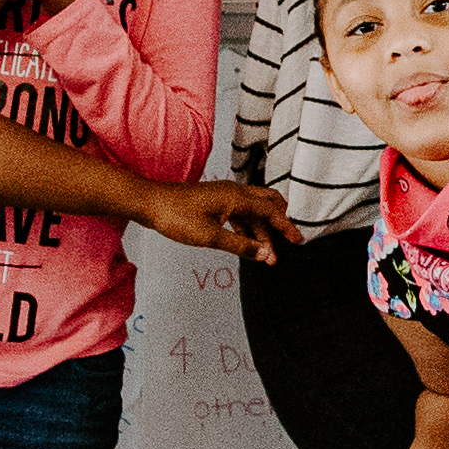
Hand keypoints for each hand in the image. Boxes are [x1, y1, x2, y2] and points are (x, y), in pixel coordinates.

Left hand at [137, 180, 289, 263]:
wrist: (150, 203)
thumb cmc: (176, 216)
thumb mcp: (210, 237)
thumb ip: (241, 246)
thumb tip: (265, 254)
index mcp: (237, 198)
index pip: (271, 211)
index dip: (286, 227)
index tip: (298, 241)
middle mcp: (235, 193)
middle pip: (268, 204)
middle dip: (279, 224)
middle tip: (288, 243)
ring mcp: (225, 196)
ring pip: (253, 212)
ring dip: (262, 232)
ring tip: (266, 255)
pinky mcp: (216, 202)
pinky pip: (240, 214)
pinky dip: (248, 228)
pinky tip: (248, 244)